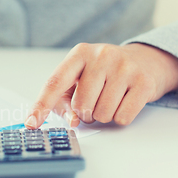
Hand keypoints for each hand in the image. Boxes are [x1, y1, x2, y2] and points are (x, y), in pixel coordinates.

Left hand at [25, 43, 177, 127]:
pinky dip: (120, 117)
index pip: (55, 83)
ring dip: (103, 116)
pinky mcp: (144, 82)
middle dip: (85, 113)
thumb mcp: (80, 79)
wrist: (146, 61)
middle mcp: (102, 56)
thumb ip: (65, 101)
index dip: (41, 105)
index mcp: (79, 54)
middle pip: (81, 105)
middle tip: (94, 102)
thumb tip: (71, 121)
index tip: (31, 123)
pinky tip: (124, 102)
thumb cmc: (104, 74)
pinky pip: (123, 117)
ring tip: (109, 100)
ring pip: (102, 114)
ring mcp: (125, 67)